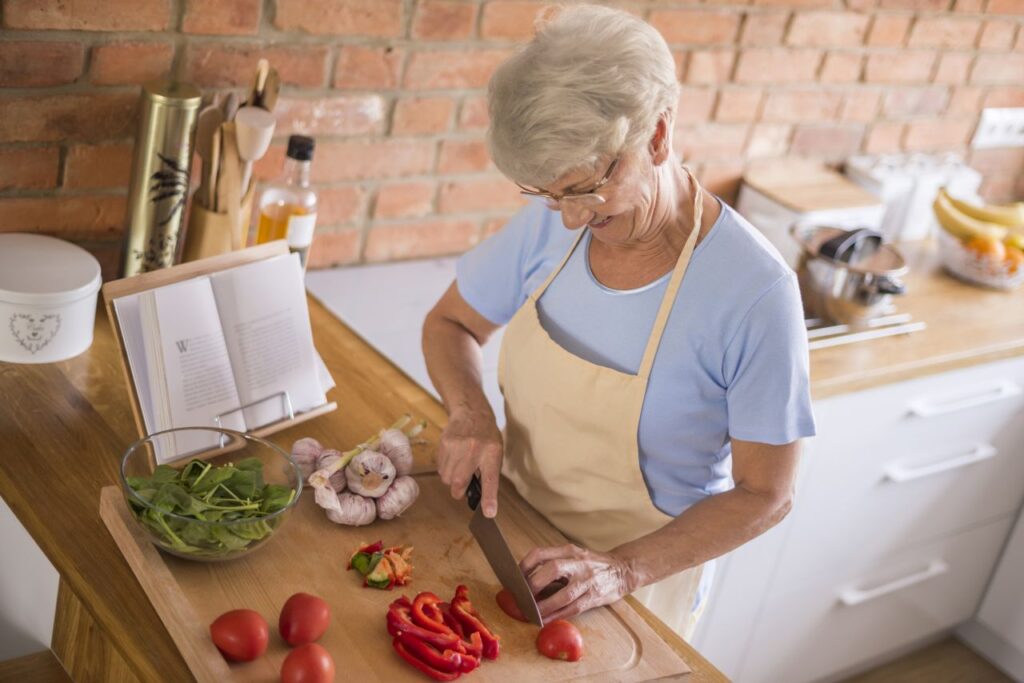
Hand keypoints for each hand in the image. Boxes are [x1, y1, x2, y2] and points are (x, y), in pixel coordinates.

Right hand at [437, 407, 502, 516]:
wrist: (471, 413)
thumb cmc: (486, 438)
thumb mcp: (495, 454)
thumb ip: (488, 475)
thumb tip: (480, 498)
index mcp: (492, 453)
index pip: (490, 479)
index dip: (488, 498)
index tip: (488, 514)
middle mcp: (474, 449)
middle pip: (458, 482)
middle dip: (458, 490)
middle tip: (463, 486)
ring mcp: (457, 445)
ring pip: (446, 478)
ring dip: (451, 479)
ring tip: (460, 466)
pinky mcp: (444, 443)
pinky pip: (440, 468)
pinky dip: (446, 469)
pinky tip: (453, 458)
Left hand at [521, 544, 635, 621]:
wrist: (624, 569)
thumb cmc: (593, 564)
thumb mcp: (574, 555)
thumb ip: (554, 562)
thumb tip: (526, 577)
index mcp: (570, 551)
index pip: (541, 553)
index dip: (524, 566)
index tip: (514, 578)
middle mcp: (578, 563)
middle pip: (552, 569)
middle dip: (533, 585)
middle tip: (521, 597)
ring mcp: (588, 580)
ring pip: (564, 594)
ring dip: (544, 606)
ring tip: (530, 613)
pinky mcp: (594, 597)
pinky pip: (572, 609)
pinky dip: (556, 616)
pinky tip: (544, 620)